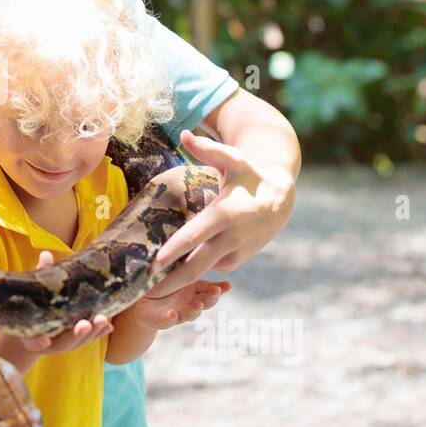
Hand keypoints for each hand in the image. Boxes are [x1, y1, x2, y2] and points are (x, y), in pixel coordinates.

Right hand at [19, 252, 113, 352]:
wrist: (36, 323)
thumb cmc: (33, 303)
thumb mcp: (34, 291)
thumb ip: (41, 275)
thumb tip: (46, 254)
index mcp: (32, 336)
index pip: (34, 342)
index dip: (38, 342)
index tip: (44, 340)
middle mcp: (49, 344)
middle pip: (63, 344)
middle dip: (76, 335)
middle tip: (84, 325)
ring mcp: (64, 344)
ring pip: (79, 342)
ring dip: (92, 333)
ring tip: (102, 320)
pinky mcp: (76, 340)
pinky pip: (89, 338)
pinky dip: (99, 333)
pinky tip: (109, 326)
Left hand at [132, 278, 230, 329]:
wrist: (143, 302)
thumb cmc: (165, 286)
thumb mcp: (180, 275)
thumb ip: (194, 270)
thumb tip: (209, 256)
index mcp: (194, 292)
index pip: (210, 291)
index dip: (219, 289)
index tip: (228, 285)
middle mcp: (188, 304)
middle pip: (203, 303)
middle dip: (210, 299)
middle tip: (215, 292)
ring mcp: (176, 313)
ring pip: (188, 314)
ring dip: (194, 310)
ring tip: (198, 305)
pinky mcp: (160, 321)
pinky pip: (166, 321)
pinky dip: (170, 318)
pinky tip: (172, 314)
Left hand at [146, 130, 294, 299]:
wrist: (280, 201)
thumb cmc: (249, 176)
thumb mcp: (233, 159)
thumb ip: (208, 149)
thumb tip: (184, 134)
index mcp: (225, 214)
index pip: (195, 236)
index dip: (174, 251)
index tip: (154, 264)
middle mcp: (230, 238)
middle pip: (196, 266)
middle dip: (171, 281)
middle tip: (145, 292)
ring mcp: (234, 252)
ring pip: (202, 272)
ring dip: (179, 283)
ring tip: (150, 292)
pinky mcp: (236, 261)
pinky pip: (210, 269)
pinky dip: (192, 275)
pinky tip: (169, 279)